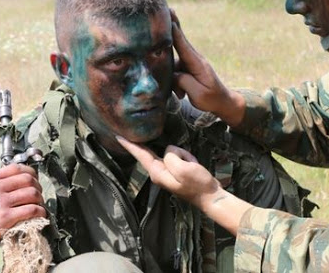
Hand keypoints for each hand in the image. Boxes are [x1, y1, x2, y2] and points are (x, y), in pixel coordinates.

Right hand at [0, 163, 45, 272]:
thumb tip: (14, 180)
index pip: (16, 168)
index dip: (30, 172)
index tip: (34, 179)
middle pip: (28, 179)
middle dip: (38, 186)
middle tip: (38, 194)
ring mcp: (0, 202)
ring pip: (32, 193)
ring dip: (40, 199)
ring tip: (38, 205)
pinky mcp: (5, 217)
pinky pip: (32, 210)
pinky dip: (40, 212)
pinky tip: (40, 215)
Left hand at [116, 135, 252, 234]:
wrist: (210, 196)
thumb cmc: (197, 184)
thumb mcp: (184, 168)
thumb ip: (171, 156)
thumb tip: (169, 151)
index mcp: (158, 172)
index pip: (141, 155)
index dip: (130, 145)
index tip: (118, 136)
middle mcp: (159, 172)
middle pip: (152, 152)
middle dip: (153, 144)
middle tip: (139, 130)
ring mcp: (167, 172)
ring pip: (171, 152)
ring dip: (182, 154)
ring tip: (191, 164)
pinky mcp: (176, 171)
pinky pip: (179, 156)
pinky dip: (187, 157)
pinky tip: (193, 165)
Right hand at [171, 10, 245, 126]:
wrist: (223, 102)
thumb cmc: (212, 99)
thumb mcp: (197, 93)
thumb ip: (183, 81)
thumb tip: (172, 73)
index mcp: (197, 63)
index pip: (183, 44)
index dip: (174, 30)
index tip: (169, 14)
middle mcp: (193, 59)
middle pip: (178, 43)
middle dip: (171, 28)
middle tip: (167, 7)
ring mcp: (191, 63)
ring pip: (173, 64)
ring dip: (173, 79)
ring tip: (182, 94)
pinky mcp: (189, 69)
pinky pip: (176, 71)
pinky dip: (176, 83)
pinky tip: (182, 95)